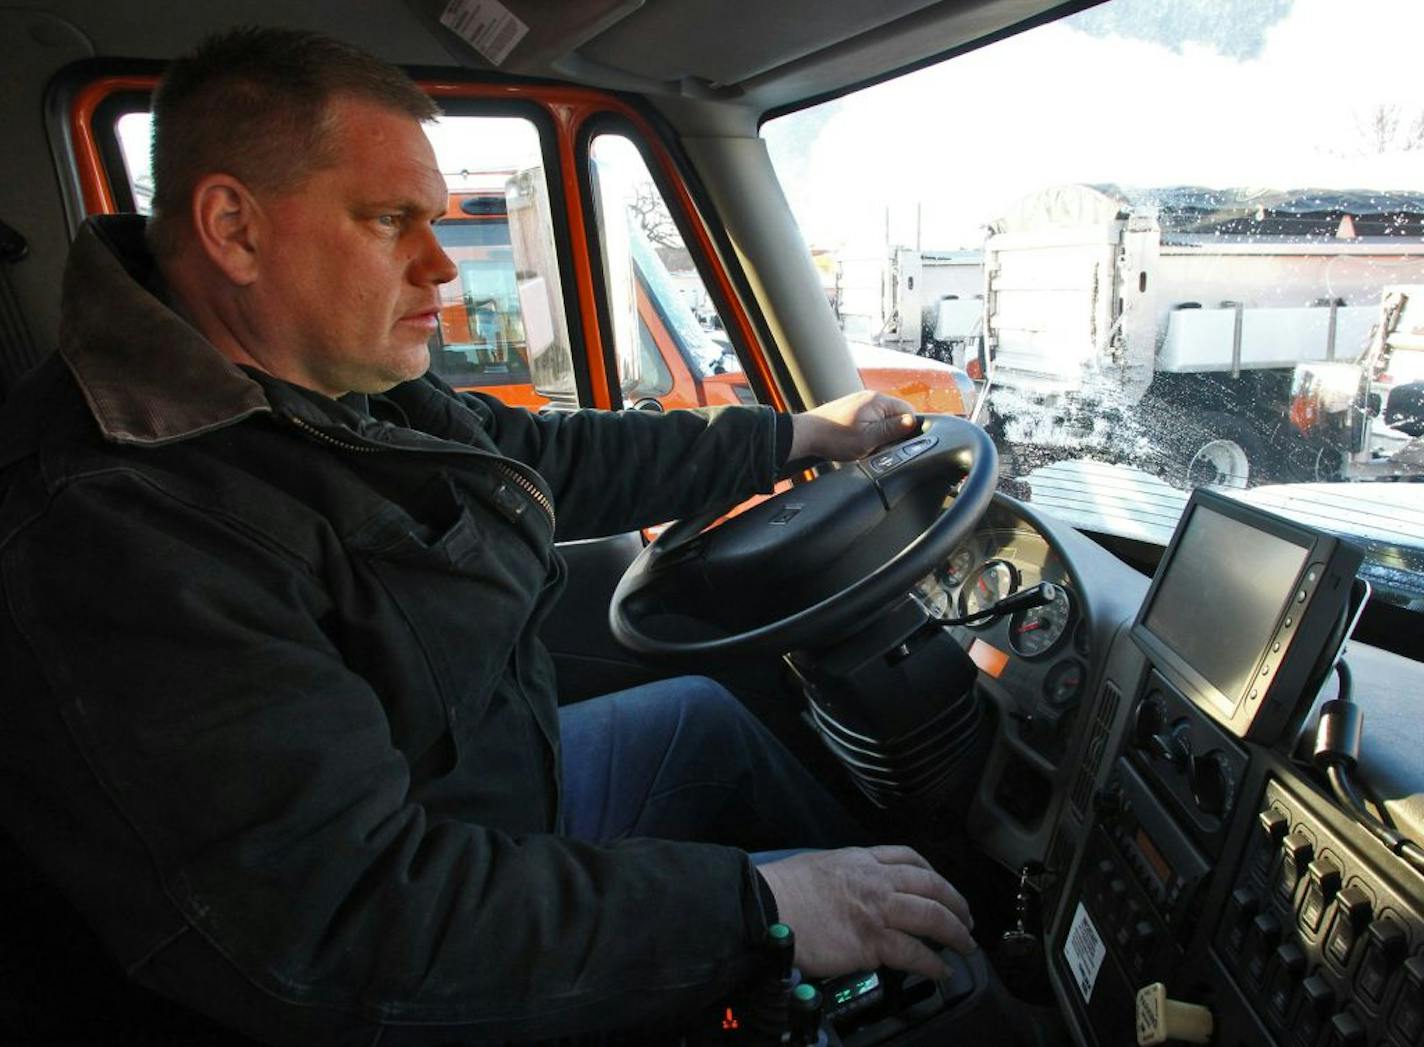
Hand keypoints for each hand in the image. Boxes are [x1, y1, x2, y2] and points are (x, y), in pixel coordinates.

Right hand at [756, 845, 975, 981]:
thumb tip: (852, 894)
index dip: (933, 873)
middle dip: (956, 903)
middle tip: (966, 919)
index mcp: (861, 859)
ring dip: (955, 933)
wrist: (768, 906)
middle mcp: (876, 880)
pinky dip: (933, 964)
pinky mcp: (873, 941)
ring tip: (966, 946)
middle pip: (931, 886)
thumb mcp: (820, 865)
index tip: (941, 886)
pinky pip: (914, 953)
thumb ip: (844, 876)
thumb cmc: (783, 889)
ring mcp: (878, 910)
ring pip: (932, 916)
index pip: (909, 858)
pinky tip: (941, 972)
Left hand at [788, 390, 917, 462]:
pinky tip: (856, 442)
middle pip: (895, 416)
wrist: (805, 435)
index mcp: (878, 401)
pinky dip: (867, 433)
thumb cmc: (834, 437)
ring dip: (878, 435)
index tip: (896, 443)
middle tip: (878, 447)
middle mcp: (870, 397)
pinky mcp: (852, 410)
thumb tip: (913, 422)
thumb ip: (892, 430)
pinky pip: (870, 421)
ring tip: (864, 445)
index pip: (908, 411)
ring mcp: (860, 403)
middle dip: (891, 434)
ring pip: (882, 420)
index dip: (907, 430)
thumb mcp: (868, 439)